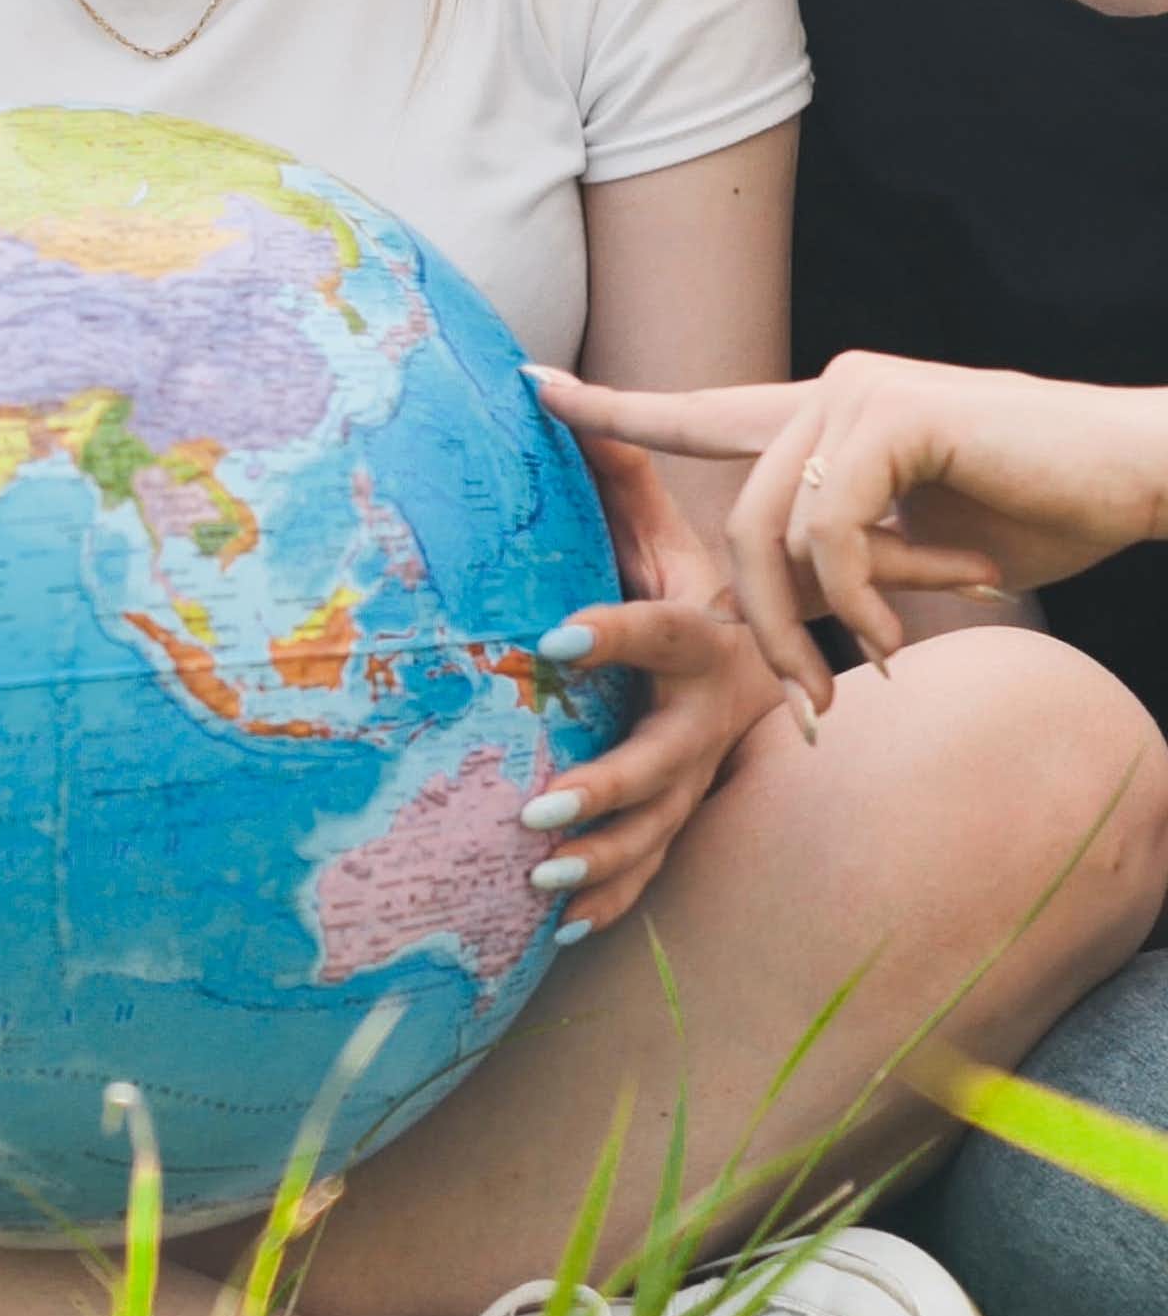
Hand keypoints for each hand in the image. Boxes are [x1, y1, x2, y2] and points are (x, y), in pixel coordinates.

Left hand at [525, 436, 782, 936]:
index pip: (660, 629)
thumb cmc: (693, 576)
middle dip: (606, 788)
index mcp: (706, 637)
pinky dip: (611, 897)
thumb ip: (614, 469)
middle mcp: (711, 714)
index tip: (551, 635)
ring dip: (600, 859)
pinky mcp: (684, 810)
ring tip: (535, 879)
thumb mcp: (663, 524)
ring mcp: (702, 772)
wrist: (779, 645)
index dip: (614, 630)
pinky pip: (652, 865)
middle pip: (664, 760)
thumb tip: (539, 386)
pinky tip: (558, 930)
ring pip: (658, 828)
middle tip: (537, 806)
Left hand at [534, 356, 1151, 706]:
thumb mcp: (916, 546)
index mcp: (817, 415)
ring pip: (773, 528)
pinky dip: (857, 597)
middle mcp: (821, 389)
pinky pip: (829, 527)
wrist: (1138, 469)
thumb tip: (782, 610)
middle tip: (802, 703)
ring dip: (809, 625)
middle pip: (734, 516)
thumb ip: (842, 556)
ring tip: (862, 676)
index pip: (695, 413)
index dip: (613, 408)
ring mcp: (853, 392)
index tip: (532, 384)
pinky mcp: (891, 413)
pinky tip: (899, 638)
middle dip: (760, 622)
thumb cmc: (1039, 506)